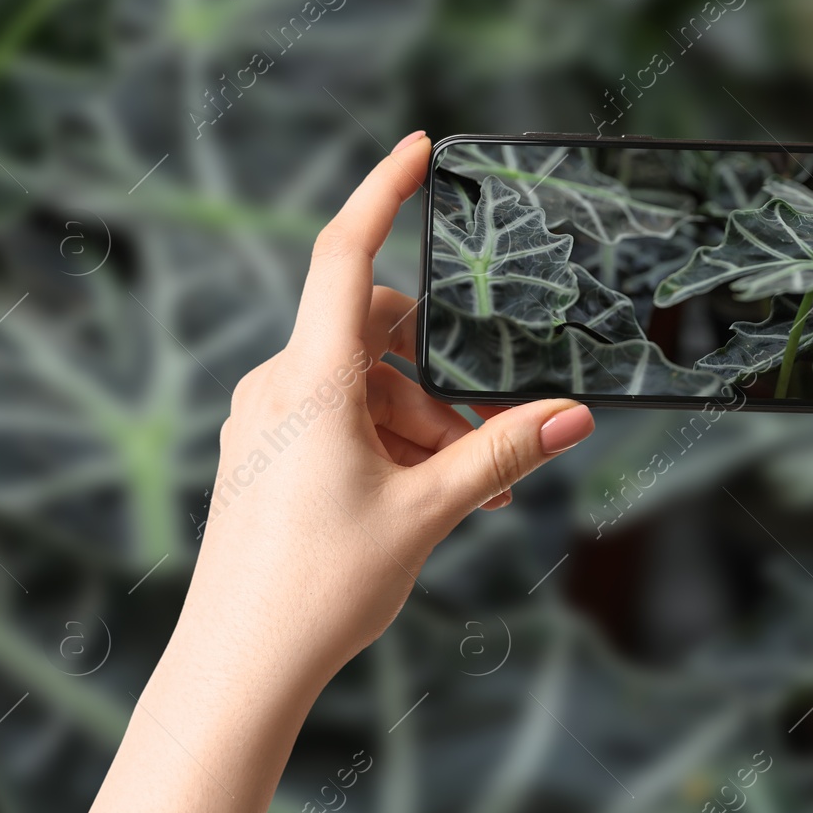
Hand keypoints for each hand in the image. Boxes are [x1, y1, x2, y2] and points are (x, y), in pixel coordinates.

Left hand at [185, 130, 594, 690]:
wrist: (238, 667)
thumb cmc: (320, 588)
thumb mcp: (428, 512)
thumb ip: (502, 455)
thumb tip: (574, 415)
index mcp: (309, 380)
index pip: (342, 253)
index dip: (382, 192)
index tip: (418, 146)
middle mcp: (277, 386)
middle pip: (375, 334)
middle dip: (440, 377)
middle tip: (486, 444)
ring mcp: (264, 420)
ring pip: (363, 385)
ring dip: (420, 422)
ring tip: (462, 496)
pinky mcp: (263, 453)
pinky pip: (337, 418)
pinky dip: (386, 442)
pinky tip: (418, 500)